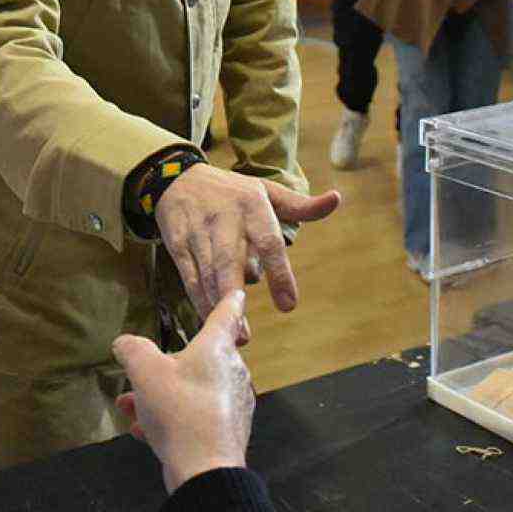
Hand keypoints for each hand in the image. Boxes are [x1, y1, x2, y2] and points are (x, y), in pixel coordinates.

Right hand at [113, 289, 253, 494]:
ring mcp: (232, 402)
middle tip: (140, 377)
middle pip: (200, 357)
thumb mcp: (145, 372)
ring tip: (131, 408)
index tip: (235, 291)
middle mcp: (232, 371)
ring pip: (193, 389)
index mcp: (217, 348)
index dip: (228, 300)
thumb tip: (124, 342)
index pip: (226, 314)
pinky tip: (144, 430)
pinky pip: (196, 415)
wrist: (204, 468)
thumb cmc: (180, 411)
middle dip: (167, 366)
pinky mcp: (228, 430)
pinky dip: (172, 418)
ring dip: (162, 396)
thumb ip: (132, 350)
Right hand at [156, 163, 340, 338]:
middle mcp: (224, 220)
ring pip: (207, 273)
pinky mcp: (178, 245)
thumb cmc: (231, 191)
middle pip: (229, 261)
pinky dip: (198, 299)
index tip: (289, 305)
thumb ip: (301, 205)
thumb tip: (336, 199)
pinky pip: (189, 276)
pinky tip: (210, 319)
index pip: (268, 241)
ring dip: (217, 304)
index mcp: (252, 206)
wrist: (176, 178)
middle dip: (236, 296)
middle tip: (247, 333)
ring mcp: (199, 233)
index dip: (279, 273)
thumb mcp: (266, 191)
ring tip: (233, 334)